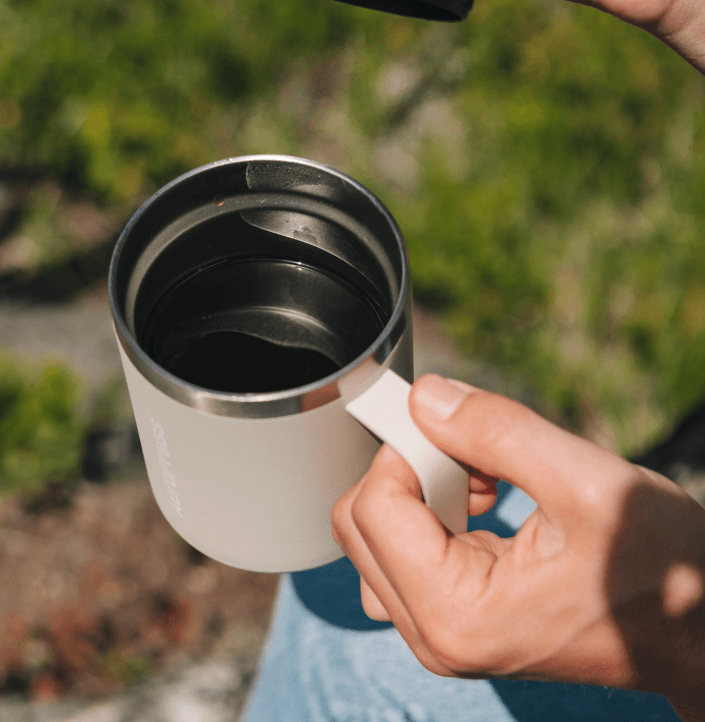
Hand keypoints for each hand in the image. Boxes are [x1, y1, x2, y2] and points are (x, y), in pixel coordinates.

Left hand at [331, 374, 704, 717]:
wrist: (697, 631)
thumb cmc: (662, 572)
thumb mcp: (589, 483)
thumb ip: (497, 433)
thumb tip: (423, 397)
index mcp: (457, 616)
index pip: (371, 507)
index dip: (406, 450)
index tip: (453, 427)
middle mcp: (435, 634)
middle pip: (360, 522)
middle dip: (411, 470)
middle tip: (476, 454)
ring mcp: (440, 630)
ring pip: (376, 532)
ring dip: (421, 488)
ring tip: (490, 477)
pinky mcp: (451, 617)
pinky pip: (403, 547)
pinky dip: (433, 507)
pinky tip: (486, 495)